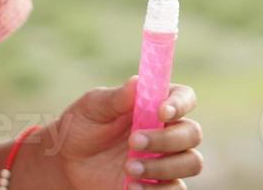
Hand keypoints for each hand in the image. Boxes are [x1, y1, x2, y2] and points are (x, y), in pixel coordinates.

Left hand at [37, 75, 202, 189]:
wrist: (69, 163)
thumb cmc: (83, 126)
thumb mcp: (93, 107)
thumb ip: (116, 97)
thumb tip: (137, 82)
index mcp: (156, 104)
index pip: (185, 97)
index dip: (180, 103)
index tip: (161, 111)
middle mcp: (168, 131)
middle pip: (192, 133)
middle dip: (167, 139)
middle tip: (133, 142)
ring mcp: (167, 159)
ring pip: (191, 162)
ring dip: (163, 167)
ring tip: (129, 168)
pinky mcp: (160, 186)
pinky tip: (132, 187)